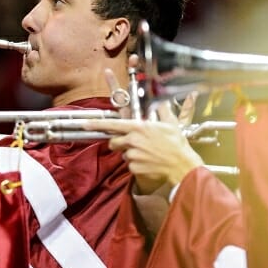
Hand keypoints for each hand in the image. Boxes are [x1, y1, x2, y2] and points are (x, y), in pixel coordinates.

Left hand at [85, 68, 202, 193]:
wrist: (182, 165)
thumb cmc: (177, 144)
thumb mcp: (171, 123)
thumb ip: (162, 110)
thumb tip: (160, 99)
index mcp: (138, 128)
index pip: (113, 124)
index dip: (96, 124)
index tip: (85, 124)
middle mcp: (133, 140)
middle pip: (114, 141)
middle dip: (120, 143)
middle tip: (134, 144)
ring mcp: (132, 155)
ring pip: (123, 153)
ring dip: (130, 153)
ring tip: (147, 153)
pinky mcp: (134, 167)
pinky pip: (129, 165)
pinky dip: (136, 164)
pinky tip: (148, 162)